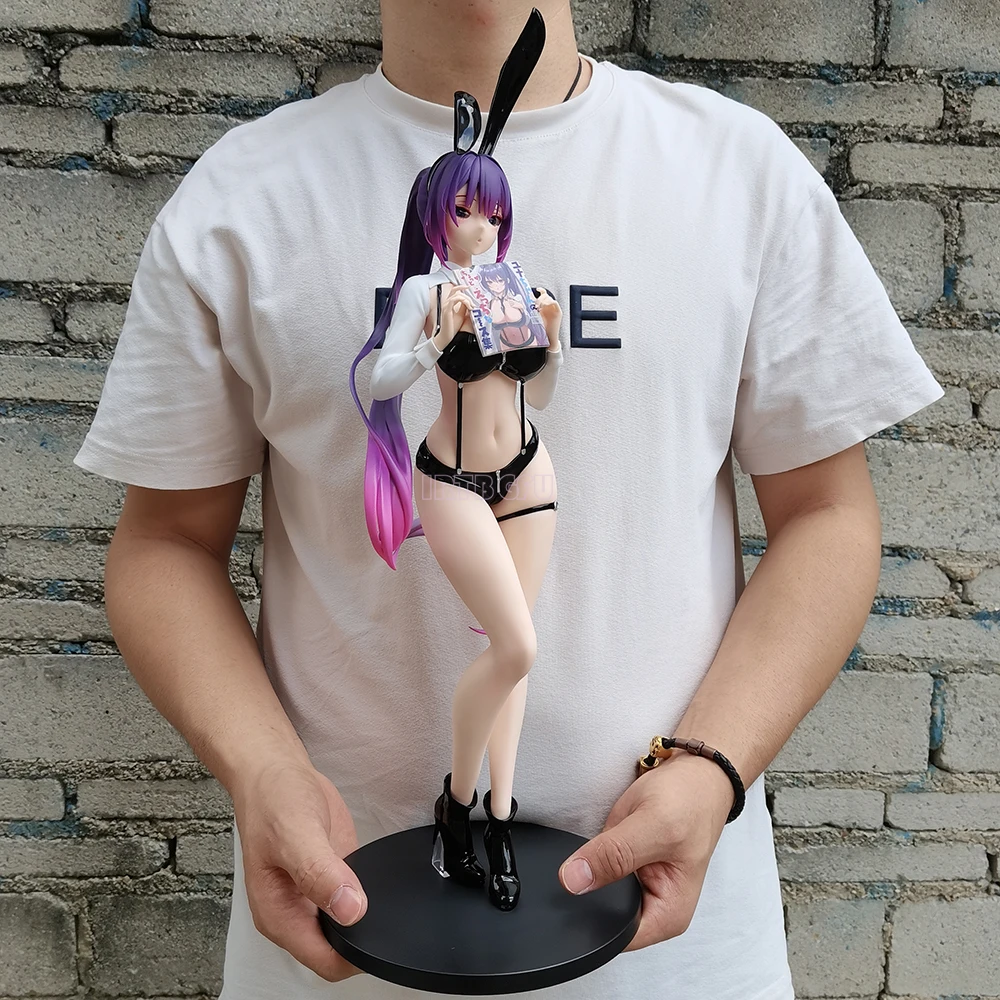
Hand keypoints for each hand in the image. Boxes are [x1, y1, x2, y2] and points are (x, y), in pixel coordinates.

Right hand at [231, 757, 368, 981]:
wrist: (277, 772)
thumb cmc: (272, 799)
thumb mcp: (295, 833)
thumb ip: (320, 873)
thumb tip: (350, 909)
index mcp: (278, 914)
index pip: (323, 961)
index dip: (353, 956)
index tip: (379, 933)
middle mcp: (296, 912)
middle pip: (338, 951)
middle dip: (364, 938)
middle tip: (388, 911)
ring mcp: (315, 896)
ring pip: (349, 927)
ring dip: (368, 917)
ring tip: (382, 892)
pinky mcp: (332, 878)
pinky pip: (355, 900)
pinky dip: (369, 895)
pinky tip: (376, 879)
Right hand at [437, 283, 475, 345]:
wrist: (446, 336)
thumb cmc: (452, 327)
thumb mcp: (461, 315)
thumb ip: (464, 307)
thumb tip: (470, 302)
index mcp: (449, 304)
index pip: (454, 291)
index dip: (461, 287)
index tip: (469, 287)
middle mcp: (446, 303)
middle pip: (456, 291)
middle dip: (467, 296)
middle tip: (473, 304)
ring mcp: (446, 306)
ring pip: (457, 295)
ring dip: (467, 299)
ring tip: (471, 307)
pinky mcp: (446, 310)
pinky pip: (454, 300)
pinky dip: (463, 301)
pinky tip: (468, 306)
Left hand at [531, 287, 561, 346]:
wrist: (548, 338)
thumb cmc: (542, 330)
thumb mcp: (534, 319)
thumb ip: (532, 312)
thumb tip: (524, 306)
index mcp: (545, 308)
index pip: (545, 295)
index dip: (541, 291)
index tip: (537, 290)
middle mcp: (550, 307)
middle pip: (547, 296)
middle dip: (541, 298)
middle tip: (536, 304)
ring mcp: (554, 310)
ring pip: (550, 298)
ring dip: (544, 300)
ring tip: (539, 306)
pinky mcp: (558, 313)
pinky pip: (555, 303)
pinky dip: (549, 302)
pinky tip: (544, 306)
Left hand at [556, 753, 733, 949]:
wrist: (696, 772)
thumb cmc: (691, 800)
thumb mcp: (652, 826)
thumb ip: (613, 855)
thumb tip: (573, 881)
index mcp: (667, 916)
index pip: (615, 938)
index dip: (590, 916)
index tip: (577, 888)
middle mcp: (653, 906)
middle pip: (602, 915)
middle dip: (590, 889)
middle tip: (597, 855)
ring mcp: (638, 885)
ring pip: (596, 890)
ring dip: (592, 867)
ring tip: (611, 841)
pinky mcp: (626, 865)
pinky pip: (597, 868)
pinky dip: (594, 853)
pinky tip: (607, 837)